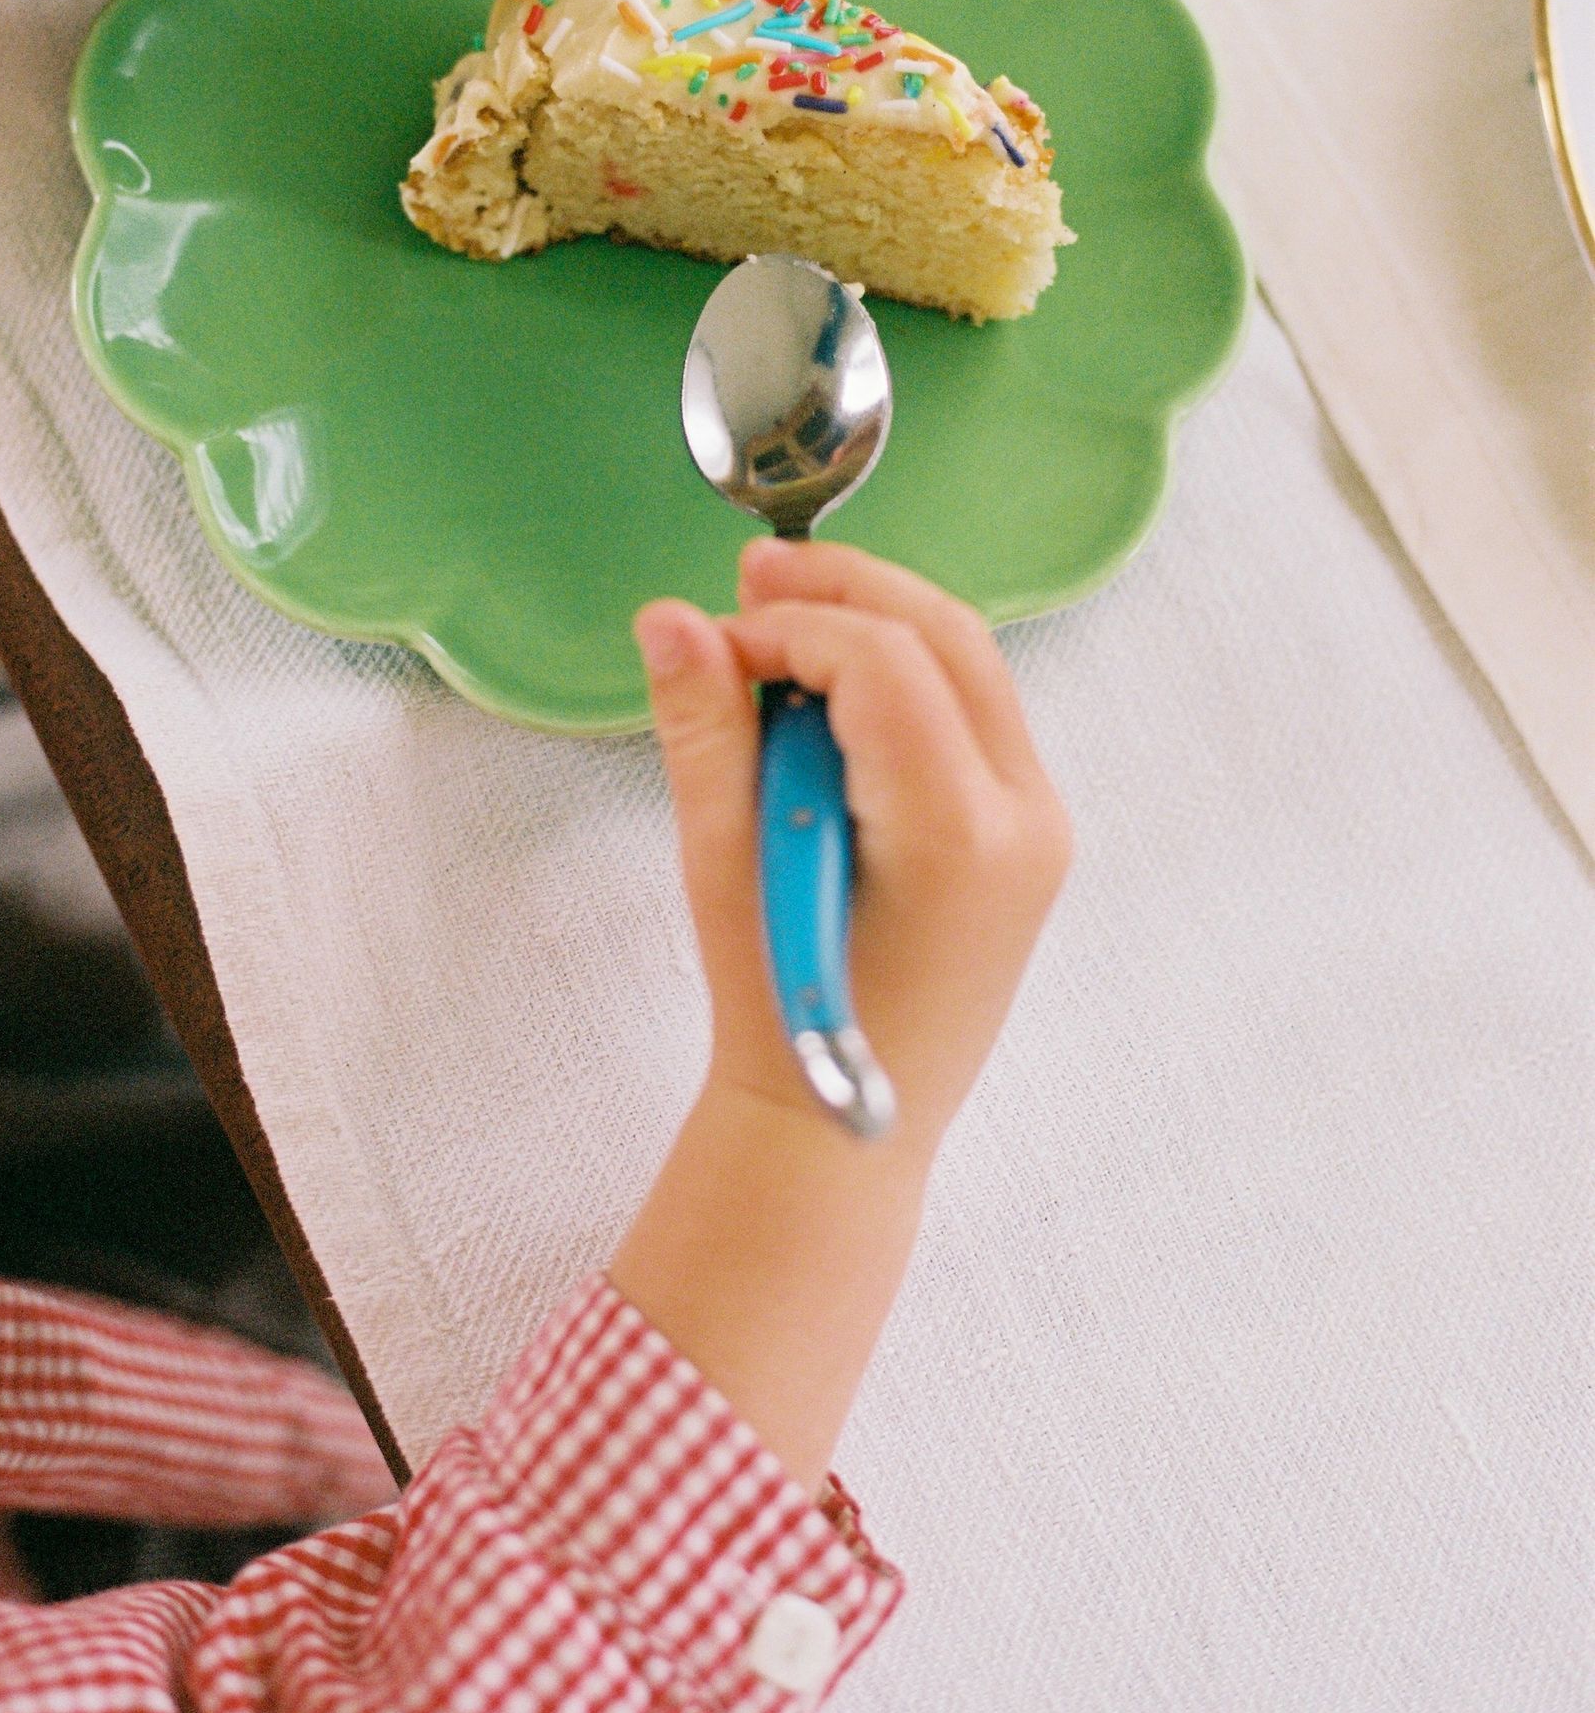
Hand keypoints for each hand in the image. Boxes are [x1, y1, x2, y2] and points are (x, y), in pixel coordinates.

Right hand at [612, 544, 1068, 1491]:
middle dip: (848, 591)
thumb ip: (706, 731)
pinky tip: (827, 691)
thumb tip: (672, 619)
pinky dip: (903, 679)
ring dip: (877, 626)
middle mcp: (1023, 821)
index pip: (884, 664)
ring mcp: (1041, 827)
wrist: (842, 1134)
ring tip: (778, 626)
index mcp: (955, 839)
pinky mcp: (1030, 834)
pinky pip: (973, 713)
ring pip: (969, 665)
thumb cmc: (780, 1017)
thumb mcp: (723, 867)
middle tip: (752, 579)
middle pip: (948, 638)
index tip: (719, 637)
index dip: (794, 626)